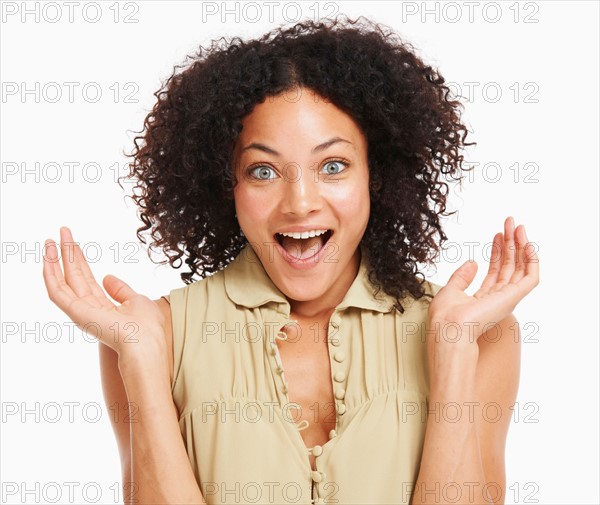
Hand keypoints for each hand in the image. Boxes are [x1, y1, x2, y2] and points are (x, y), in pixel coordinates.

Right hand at [42, 226, 166, 356]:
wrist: (146, 342)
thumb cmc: (147, 326)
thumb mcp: (136, 300)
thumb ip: (120, 290)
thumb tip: (107, 277)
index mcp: (104, 307)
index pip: (86, 280)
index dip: (80, 261)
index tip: (74, 243)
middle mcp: (89, 309)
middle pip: (74, 277)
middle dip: (68, 254)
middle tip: (63, 232)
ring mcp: (81, 312)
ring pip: (62, 282)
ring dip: (56, 260)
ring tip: (51, 240)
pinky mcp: (76, 313)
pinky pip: (57, 292)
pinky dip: (51, 274)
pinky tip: (48, 258)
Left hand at [428, 216, 538, 347]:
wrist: (449, 330)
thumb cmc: (445, 318)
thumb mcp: (450, 291)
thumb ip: (462, 277)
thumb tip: (472, 262)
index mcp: (484, 299)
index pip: (496, 271)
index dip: (497, 252)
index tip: (496, 234)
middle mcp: (498, 299)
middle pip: (510, 267)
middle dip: (510, 243)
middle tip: (509, 223)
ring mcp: (507, 299)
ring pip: (521, 269)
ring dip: (521, 246)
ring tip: (517, 226)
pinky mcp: (514, 298)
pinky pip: (531, 277)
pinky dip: (531, 260)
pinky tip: (527, 243)